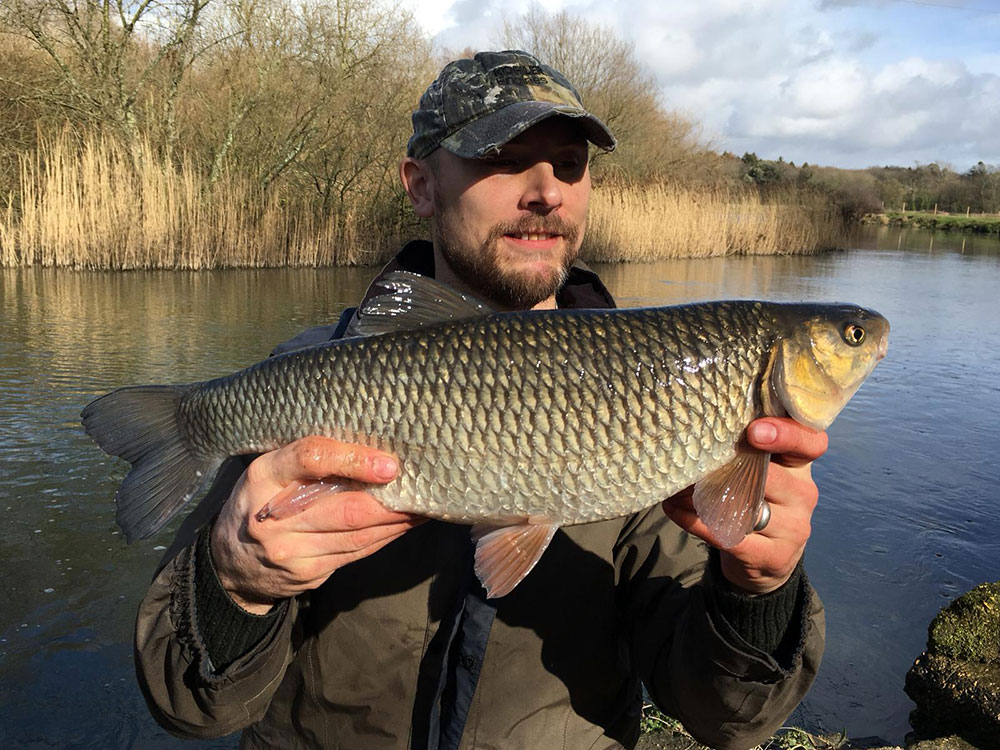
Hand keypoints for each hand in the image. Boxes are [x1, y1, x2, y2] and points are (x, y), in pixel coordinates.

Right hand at [210, 436, 423, 613]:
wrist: (230, 564)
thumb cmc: (261, 500)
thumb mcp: (270, 470)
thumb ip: (309, 460)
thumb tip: (372, 447)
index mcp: (263, 476)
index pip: (310, 459)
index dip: (354, 460)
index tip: (389, 464)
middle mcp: (275, 516)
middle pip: (346, 507)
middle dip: (391, 499)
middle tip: (423, 486)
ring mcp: (292, 550)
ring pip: (359, 534)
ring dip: (398, 519)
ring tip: (426, 503)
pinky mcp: (308, 573)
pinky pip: (358, 553)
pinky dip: (387, 536)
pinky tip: (406, 524)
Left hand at [663, 418, 827, 593]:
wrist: (764, 558)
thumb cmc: (754, 499)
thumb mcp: (758, 470)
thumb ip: (744, 449)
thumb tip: (698, 429)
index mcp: (800, 466)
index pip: (811, 443)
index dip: (787, 434)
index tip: (754, 430)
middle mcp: (803, 494)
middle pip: (771, 476)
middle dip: (727, 467)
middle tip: (692, 458)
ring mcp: (794, 528)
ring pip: (748, 507)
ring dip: (705, 496)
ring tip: (676, 487)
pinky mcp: (775, 556)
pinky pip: (731, 536)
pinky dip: (698, 523)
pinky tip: (675, 510)